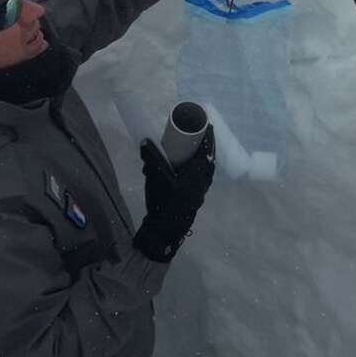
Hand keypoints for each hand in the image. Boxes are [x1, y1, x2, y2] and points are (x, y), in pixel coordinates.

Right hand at [133, 130, 214, 261]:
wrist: (164, 231)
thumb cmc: (162, 202)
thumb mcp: (155, 178)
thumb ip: (150, 159)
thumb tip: (145, 141)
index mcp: (197, 174)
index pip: (207, 151)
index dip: (209, 138)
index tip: (208, 126)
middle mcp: (203, 182)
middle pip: (210, 160)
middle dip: (208, 146)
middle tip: (204, 134)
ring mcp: (201, 192)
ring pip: (207, 171)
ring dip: (205, 158)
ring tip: (199, 149)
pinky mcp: (196, 199)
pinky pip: (203, 179)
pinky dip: (201, 169)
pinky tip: (191, 169)